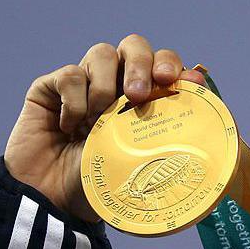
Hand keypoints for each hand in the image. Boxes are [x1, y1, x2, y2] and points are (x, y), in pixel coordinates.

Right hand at [4, 34, 205, 221]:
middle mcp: (115, 85)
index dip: (171, 63)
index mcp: (143, 99)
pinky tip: (70, 127)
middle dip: (140, 63)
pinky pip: (69, 75)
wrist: (53, 202)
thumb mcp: (141, 161)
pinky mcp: (50, 88)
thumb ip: (167, 132)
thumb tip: (199, 102)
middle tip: (138, 94)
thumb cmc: (101, 184)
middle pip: (134, 46)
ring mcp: (84, 83)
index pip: (162, 64)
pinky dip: (73, 101)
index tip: (174, 79)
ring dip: (104, 85)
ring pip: (102, 53)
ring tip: (98, 121)